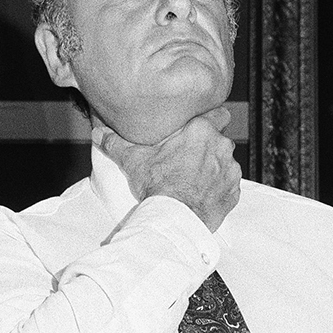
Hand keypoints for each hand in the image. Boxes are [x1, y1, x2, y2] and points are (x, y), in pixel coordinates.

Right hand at [101, 107, 241, 231]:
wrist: (174, 218)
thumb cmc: (157, 186)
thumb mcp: (133, 160)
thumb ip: (116, 142)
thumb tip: (98, 133)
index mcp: (201, 131)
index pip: (219, 114)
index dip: (213, 119)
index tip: (202, 128)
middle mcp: (221, 147)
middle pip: (219, 141)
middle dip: (207, 147)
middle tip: (188, 158)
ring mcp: (231, 170)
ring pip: (225, 163)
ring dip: (214, 168)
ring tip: (193, 179)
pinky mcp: (234, 191)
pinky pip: (229, 185)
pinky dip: (218, 188)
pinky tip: (201, 193)